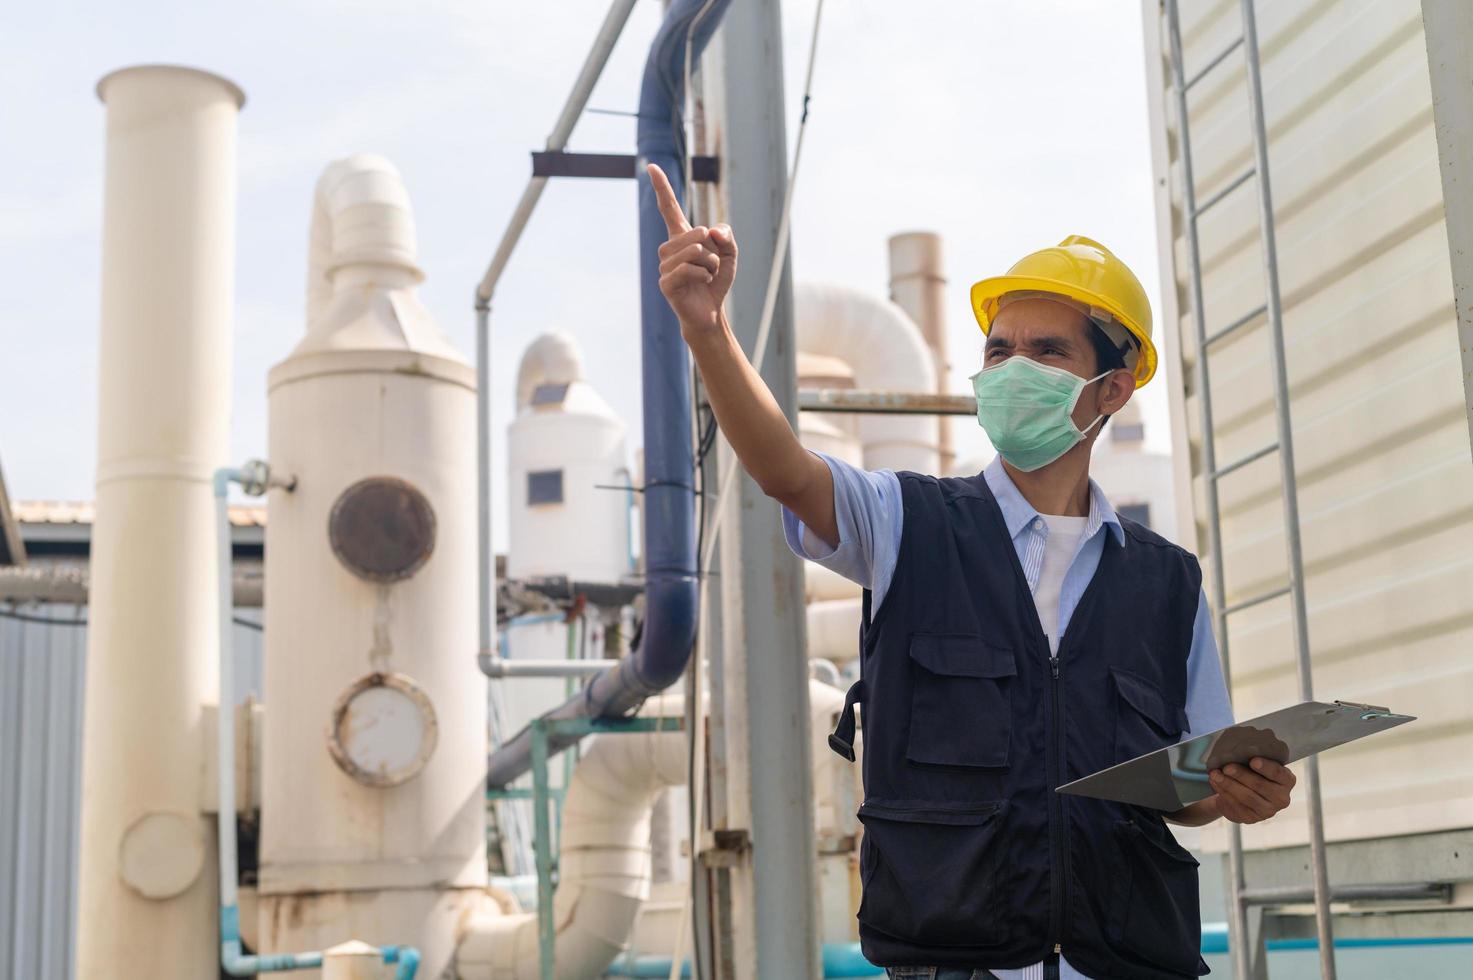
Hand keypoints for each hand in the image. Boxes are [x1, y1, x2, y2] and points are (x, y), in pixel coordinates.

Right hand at [648, 162, 736, 334]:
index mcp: (682, 237)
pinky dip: (704, 276)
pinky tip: (701, 284)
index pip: (669, 208)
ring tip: (706, 276)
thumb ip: (726, 236)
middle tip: (710, 267)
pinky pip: (690, 269)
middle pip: (696, 233)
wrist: (710, 311)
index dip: (661, 187)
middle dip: (713, 250)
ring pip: (695, 251)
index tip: (652, 166)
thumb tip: (709, 230)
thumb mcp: (730, 254)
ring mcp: (664, 265)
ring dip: (710, 265)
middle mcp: (669, 248)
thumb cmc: (716, 281)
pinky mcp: (665, 282)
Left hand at [1209, 757, 1295, 823]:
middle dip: (1241, 775)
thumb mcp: (1259, 764)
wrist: (1243, 793)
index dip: (1267, 767)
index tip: (1253, 761)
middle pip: (1260, 785)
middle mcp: (1281, 798)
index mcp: (1287, 780)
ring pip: (1246, 797)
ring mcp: (1267, 811)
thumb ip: (1255, 759)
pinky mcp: (1251, 818)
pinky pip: (1236, 804)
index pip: (1279, 774)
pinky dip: (1223, 792)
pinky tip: (1215, 782)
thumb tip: (1238, 752)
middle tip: (1226, 767)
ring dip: (1229, 784)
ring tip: (1215, 774)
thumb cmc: (1253, 772)